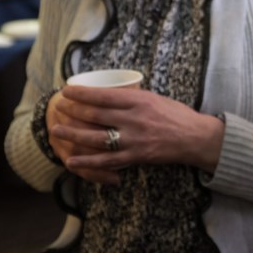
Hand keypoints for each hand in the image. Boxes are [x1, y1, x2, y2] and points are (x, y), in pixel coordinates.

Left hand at [49, 85, 225, 184]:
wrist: (196, 138)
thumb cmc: (177, 115)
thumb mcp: (155, 98)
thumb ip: (133, 99)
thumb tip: (110, 95)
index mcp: (139, 101)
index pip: (103, 96)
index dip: (82, 94)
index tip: (67, 90)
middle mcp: (134, 119)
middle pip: (95, 115)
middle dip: (73, 111)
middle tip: (58, 107)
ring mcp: (134, 139)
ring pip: (96, 137)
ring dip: (73, 134)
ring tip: (56, 130)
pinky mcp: (136, 157)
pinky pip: (106, 161)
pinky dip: (87, 161)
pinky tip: (71, 160)